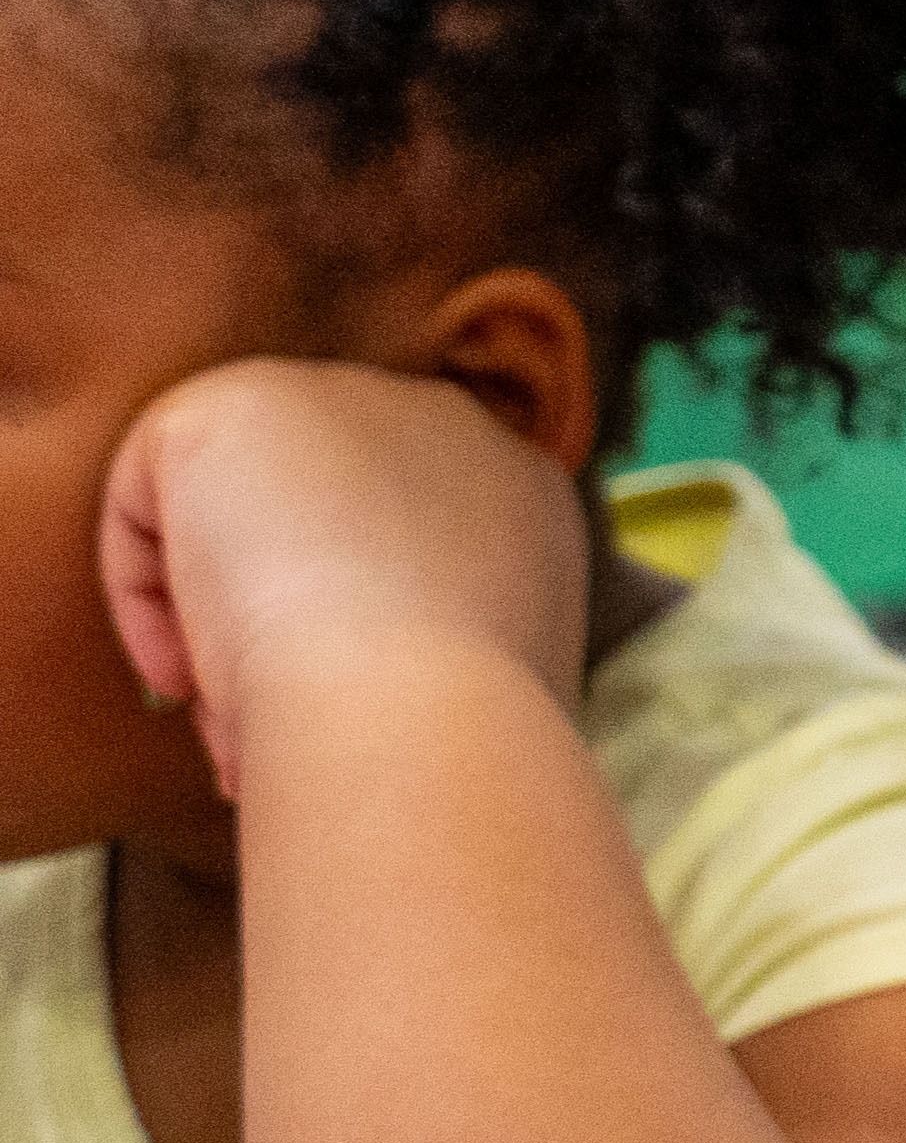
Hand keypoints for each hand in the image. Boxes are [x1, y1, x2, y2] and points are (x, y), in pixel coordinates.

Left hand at [98, 362, 602, 801]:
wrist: (419, 713)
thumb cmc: (451, 742)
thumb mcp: (477, 693)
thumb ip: (429, 648)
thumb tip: (314, 694)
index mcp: (525, 497)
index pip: (403, 541)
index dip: (352, 633)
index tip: (325, 720)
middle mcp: (449, 429)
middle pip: (313, 521)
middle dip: (275, 625)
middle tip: (267, 733)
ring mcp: (345, 400)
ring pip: (229, 515)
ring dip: (216, 623)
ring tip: (237, 727)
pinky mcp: (235, 402)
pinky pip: (143, 498)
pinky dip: (145, 598)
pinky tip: (193, 671)